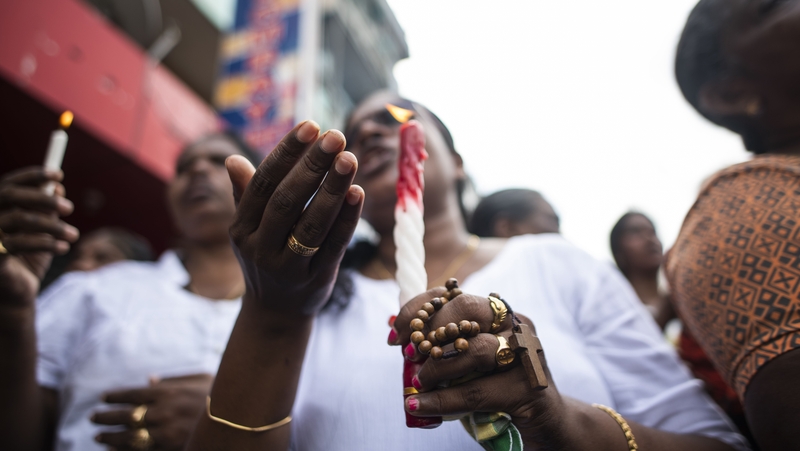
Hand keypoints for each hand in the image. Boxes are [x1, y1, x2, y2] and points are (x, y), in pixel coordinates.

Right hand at [0, 167, 77, 305]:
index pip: (9, 184)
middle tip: (69, 208)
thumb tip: (56, 186)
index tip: (59, 175)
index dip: (32, 175)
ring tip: (73, 235)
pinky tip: (63, 247)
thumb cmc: (27, 258)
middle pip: (11, 196)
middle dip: (43, 198)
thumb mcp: (40, 231)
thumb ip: (44, 209)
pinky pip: (19, 243)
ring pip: (20, 219)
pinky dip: (46, 243)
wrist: (17, 294)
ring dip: (52, 225)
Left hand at [92, 374, 213, 449]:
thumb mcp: (200, 379)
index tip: (103, 397)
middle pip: (125, 415)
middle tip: (93, 418)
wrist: (238, 418)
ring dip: (110, 436)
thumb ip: (174, 379)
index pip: (133, 393)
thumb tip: (150, 380)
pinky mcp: (170, 448)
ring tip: (98, 436)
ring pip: (128, 436)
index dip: (115, 395)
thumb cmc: (218, 395)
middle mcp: (163, 412)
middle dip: (106, 416)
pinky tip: (113, 449)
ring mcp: (166, 432)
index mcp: (168, 392)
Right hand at [226, 121, 363, 316]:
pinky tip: (358, 192)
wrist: (274, 314)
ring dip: (332, 189)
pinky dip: (346, 219)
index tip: (310, 126)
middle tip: (335, 136)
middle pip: (286, 201)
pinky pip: (333, 245)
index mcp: (241, 228)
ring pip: (311, 224)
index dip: (286, 153)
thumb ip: (245, 195)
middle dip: (312, 166)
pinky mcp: (316, 279)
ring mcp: (288, 266)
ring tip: (349, 158)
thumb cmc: (264, 257)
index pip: (263, 184)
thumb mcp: (248, 230)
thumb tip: (231, 159)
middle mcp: (260, 247)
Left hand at [390, 289, 567, 447]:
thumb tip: (396, 335)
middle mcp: (516, 325)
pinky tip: (420, 406)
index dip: (419, 308)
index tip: (395, 332)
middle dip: (428, 329)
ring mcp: (526, 354)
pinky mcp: (529, 387)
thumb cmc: (501, 391)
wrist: (550, 424)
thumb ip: (443, 350)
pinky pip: (477, 391)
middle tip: (407, 354)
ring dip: (437, 367)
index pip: (455, 294)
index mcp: (499, 313)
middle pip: (465, 309)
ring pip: (473, 349)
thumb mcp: (469, 365)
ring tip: (418, 383)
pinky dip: (443, 400)